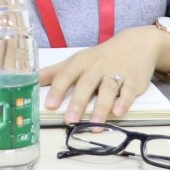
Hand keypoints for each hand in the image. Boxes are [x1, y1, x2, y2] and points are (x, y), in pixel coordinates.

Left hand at [38, 28, 163, 124]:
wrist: (135, 44)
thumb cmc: (100, 56)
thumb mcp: (77, 60)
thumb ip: (56, 72)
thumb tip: (34, 80)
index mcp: (81, 62)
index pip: (66, 76)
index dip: (57, 90)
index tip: (50, 105)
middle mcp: (97, 67)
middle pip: (86, 84)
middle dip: (78, 102)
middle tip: (70, 120)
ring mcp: (116, 73)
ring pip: (107, 90)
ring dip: (101, 108)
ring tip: (94, 125)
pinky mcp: (133, 81)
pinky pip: (128, 92)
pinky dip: (124, 102)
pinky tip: (119, 112)